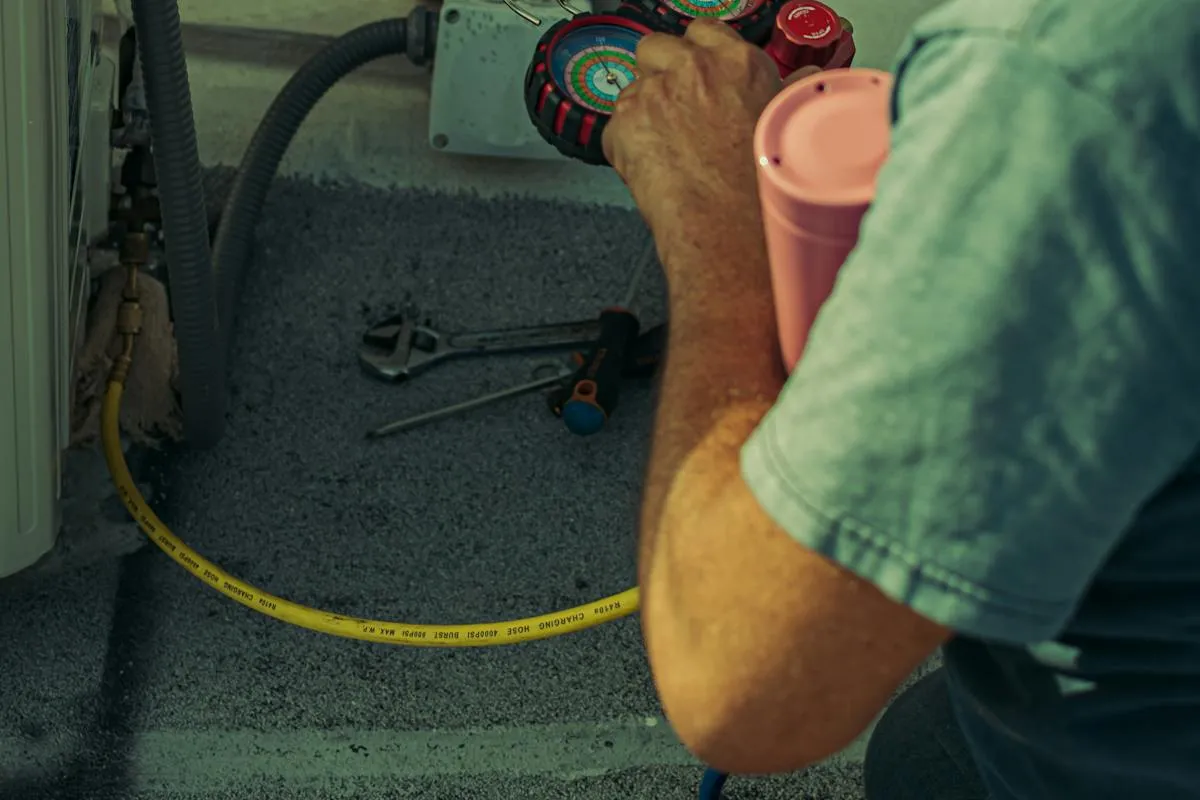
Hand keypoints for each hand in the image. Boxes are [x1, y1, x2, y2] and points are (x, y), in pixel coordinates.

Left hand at [602, 21, 809, 260]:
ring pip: (632, 90)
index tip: (694, 77)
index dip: (693, 56)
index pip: (701, 31)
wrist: (728, 228)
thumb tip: (805, 77)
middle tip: (672, 112)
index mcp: (736, 62)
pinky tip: (652, 171)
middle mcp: (693, 68)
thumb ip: (787, 92)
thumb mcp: (786, 127)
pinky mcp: (624, 124)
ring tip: (665, 151)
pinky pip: (614, 129)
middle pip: (655, 48)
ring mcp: (654, 94)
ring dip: (642, 114)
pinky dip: (625, 148)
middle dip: (658, 74)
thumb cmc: (760, 189)